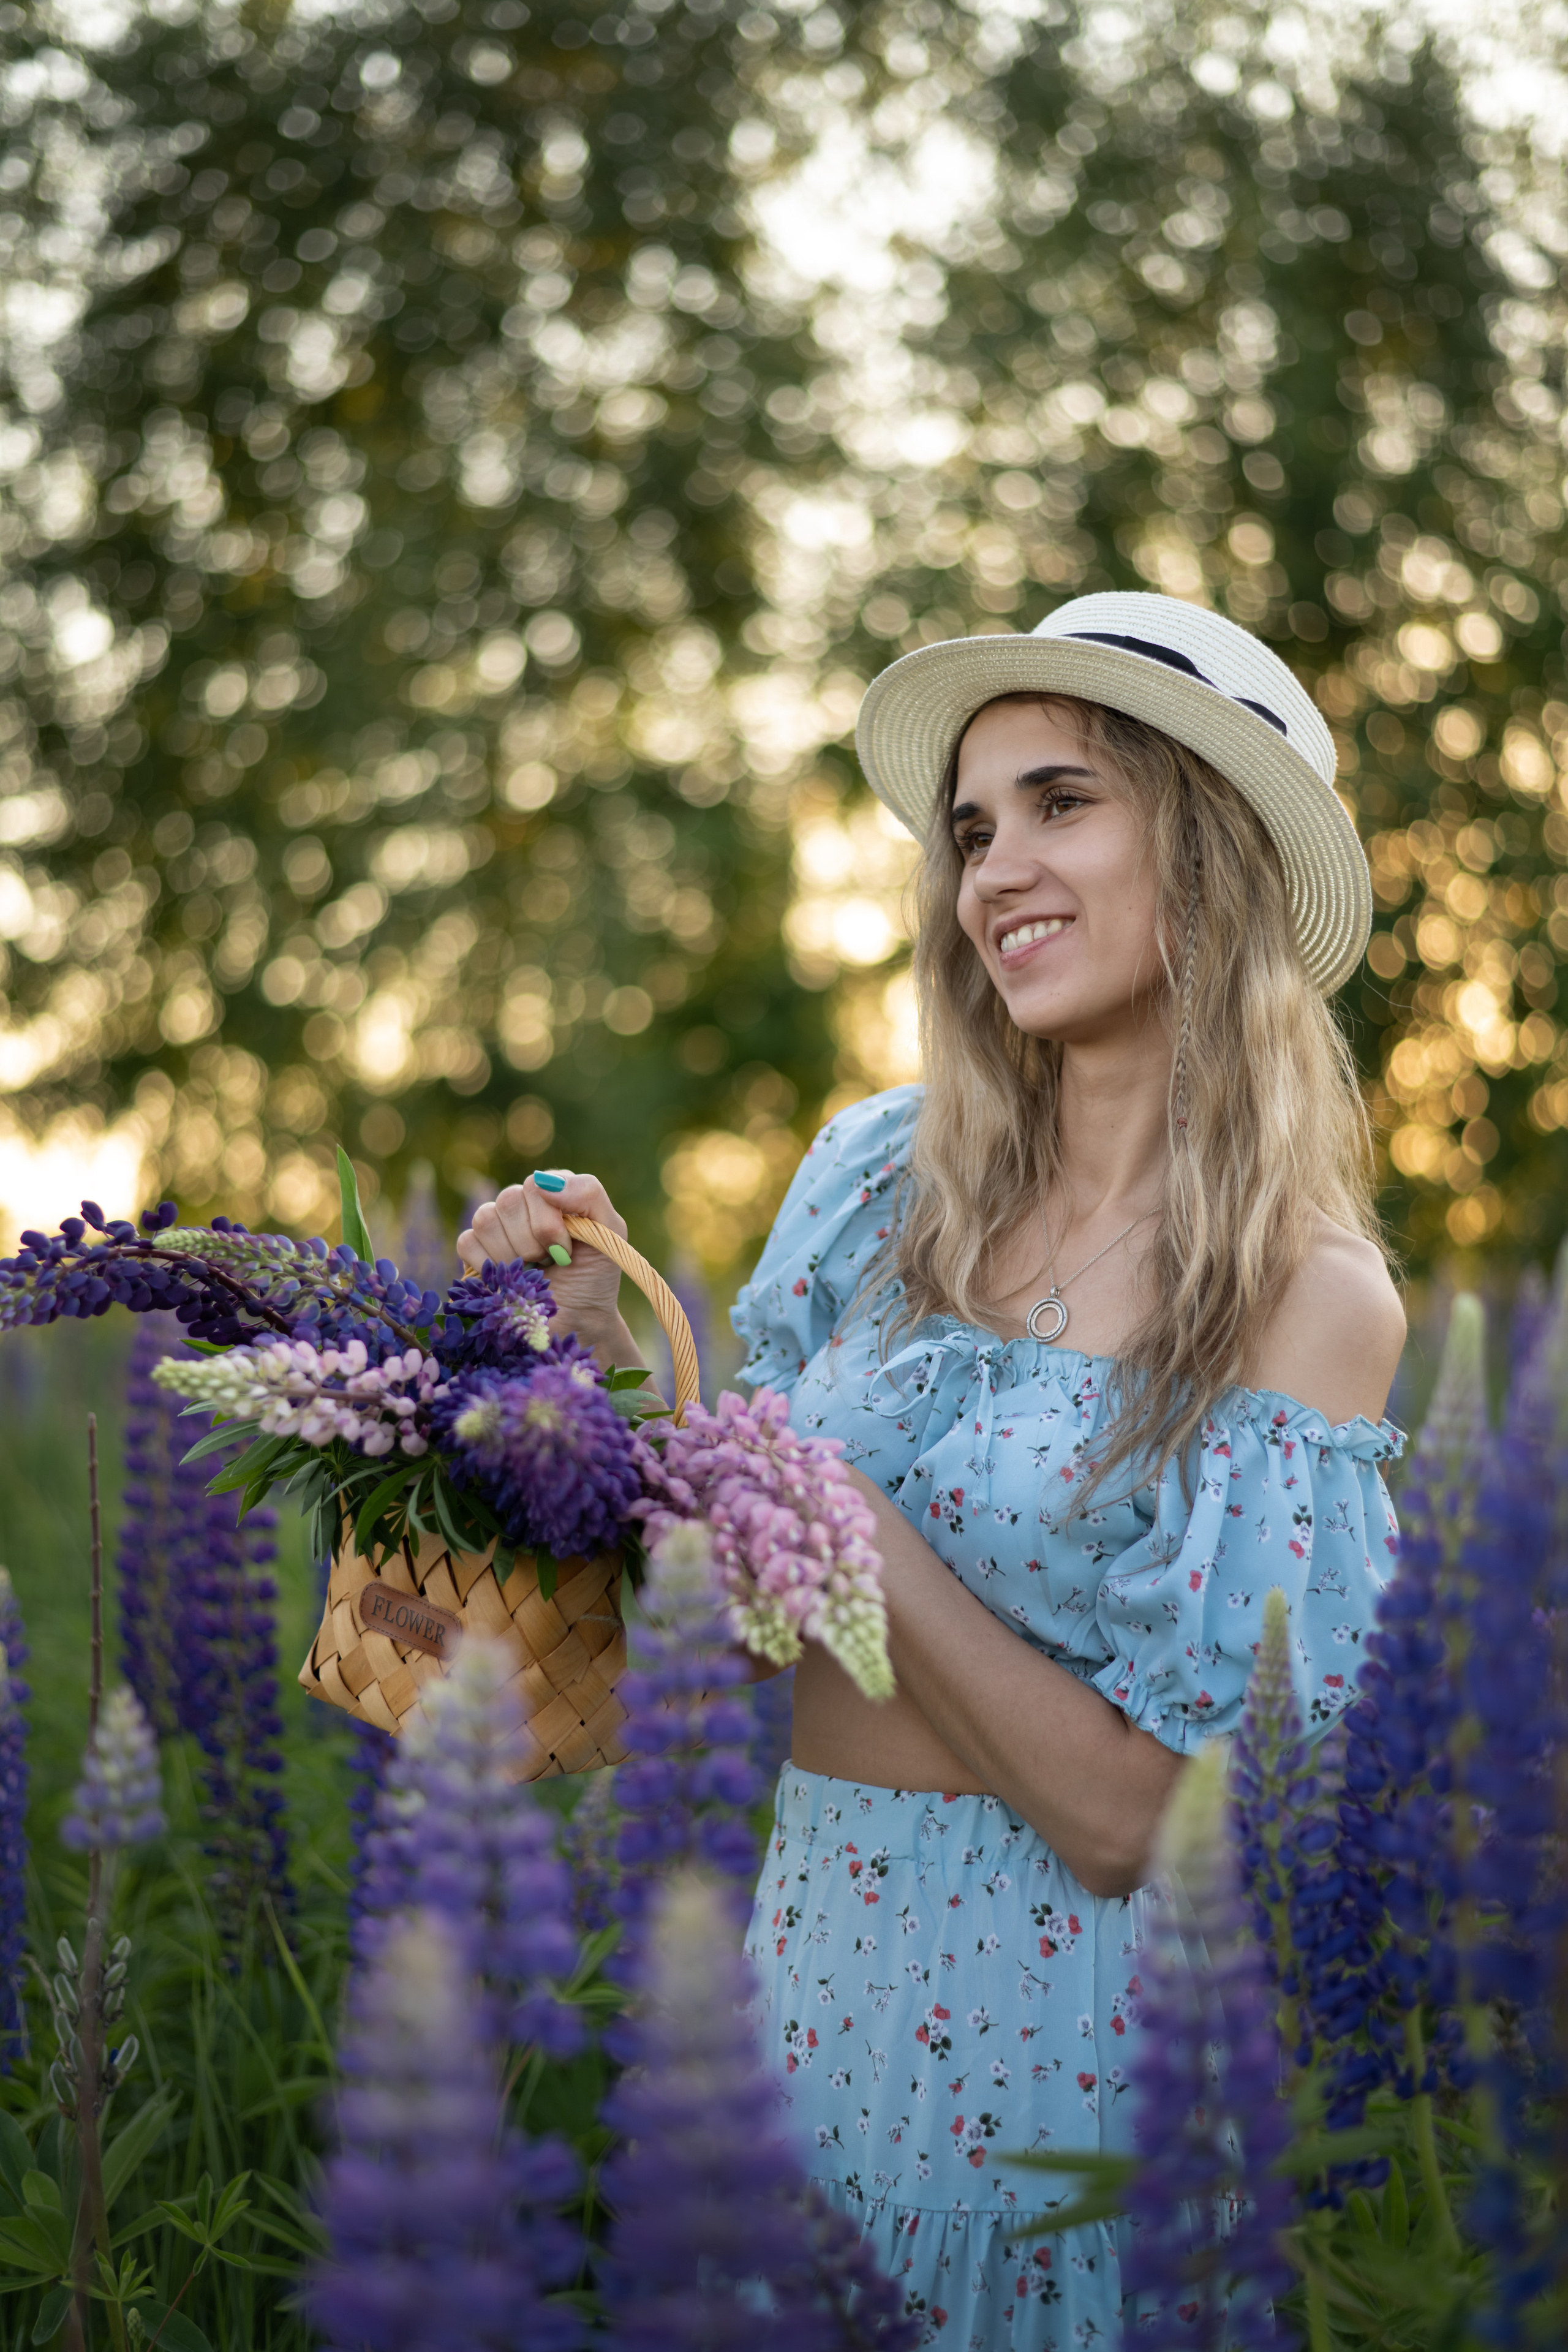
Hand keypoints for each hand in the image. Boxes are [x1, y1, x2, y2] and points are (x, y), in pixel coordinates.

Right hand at [457, 1169, 633, 1367]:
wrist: (577, 1320)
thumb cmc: (594, 1277)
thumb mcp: (610, 1233)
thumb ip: (588, 1194)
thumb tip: (543, 1180)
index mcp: (553, 1191)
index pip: (535, 1185)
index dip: (548, 1222)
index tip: (567, 1249)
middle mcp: (522, 1202)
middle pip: (509, 1200)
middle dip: (534, 1242)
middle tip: (551, 1262)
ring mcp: (496, 1225)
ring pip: (485, 1219)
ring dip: (513, 1255)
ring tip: (532, 1271)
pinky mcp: (475, 1251)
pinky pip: (467, 1242)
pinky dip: (489, 1265)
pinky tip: (509, 1278)